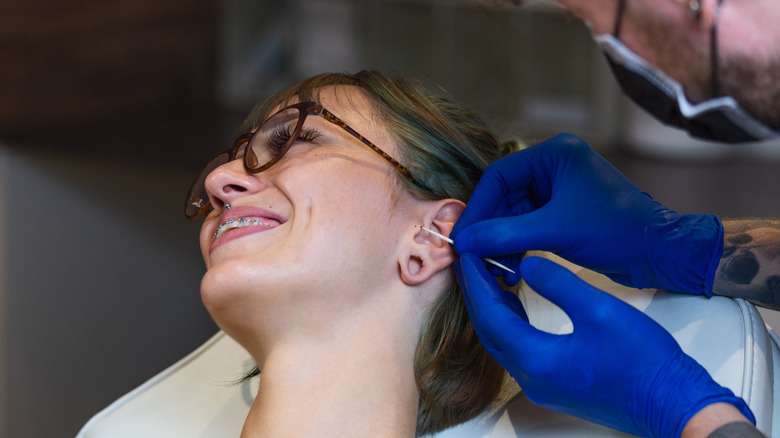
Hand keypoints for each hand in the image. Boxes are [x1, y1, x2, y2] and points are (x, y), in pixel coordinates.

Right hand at [452, 133, 722, 294]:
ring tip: (494, 268)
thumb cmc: (618, 231)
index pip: (499, 177)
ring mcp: (557, 191)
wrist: (659, 254)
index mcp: (555, 155)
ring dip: (500, 242)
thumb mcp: (556, 231)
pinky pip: (525, 228)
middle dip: (488, 229)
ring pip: (511, 216)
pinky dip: (515, 247)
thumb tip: (464, 242)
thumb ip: (506, 234)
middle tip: (473, 256)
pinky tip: (509, 267)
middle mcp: (553, 167)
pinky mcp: (561, 214)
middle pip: (502, 197)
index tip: (462, 237)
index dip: (477, 208)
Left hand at [454, 254, 754, 437]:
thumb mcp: (599, 310)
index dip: (475, 281)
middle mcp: (530, 377)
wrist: (673, 405)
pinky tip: (518, 304)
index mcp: (535, 359)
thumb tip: (528, 263)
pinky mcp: (555, 385)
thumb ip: (559, 284)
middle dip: (478, 294)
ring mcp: (542, 385)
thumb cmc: (643, 362)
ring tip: (490, 276)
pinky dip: (512, 324)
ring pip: (502, 342)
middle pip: (488, 330)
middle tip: (472, 262)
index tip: (468, 253)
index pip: (489, 314)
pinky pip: (519, 350)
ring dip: (494, 309)